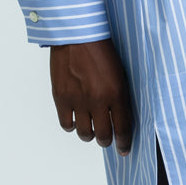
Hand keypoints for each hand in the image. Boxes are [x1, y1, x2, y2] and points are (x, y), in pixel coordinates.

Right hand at [49, 38, 133, 155]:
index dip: (124, 143)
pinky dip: (72, 125)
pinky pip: (66, 124)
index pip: (122, 128)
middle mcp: (97, 100)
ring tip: (90, 130)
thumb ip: (120, 96)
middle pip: (103, 135)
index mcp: (116, 93)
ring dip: (89, 135)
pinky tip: (75, 119)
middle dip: (107, 141)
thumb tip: (120, 117)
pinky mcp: (61, 98)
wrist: (77, 35)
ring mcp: (78, 100)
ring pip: (84, 134)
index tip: (124, 149)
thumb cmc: (100, 51)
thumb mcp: (119, 73)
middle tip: (106, 139)